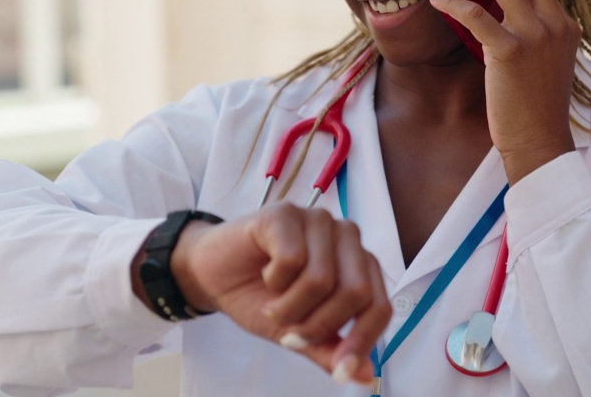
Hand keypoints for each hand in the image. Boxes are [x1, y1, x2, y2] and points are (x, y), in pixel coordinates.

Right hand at [165, 204, 390, 384]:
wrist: (211, 276)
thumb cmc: (259, 298)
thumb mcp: (297, 332)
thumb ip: (331, 349)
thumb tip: (367, 377)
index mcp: (359, 264)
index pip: (379, 306)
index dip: (361, 342)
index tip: (339, 372)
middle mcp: (346, 237)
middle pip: (356, 293)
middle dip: (318, 326)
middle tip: (289, 334)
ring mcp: (318, 220)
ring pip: (322, 279)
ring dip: (290, 307)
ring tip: (273, 304)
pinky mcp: (286, 213)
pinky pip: (292, 259)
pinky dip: (274, 281)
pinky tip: (265, 275)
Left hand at [425, 0, 579, 181]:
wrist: (540, 143)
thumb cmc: (535, 108)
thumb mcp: (545, 62)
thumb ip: (534, 32)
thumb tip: (508, 8)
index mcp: (563, 24)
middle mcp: (554, 23)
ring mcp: (535, 36)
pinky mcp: (510, 53)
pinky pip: (476, 14)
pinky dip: (452, 1)